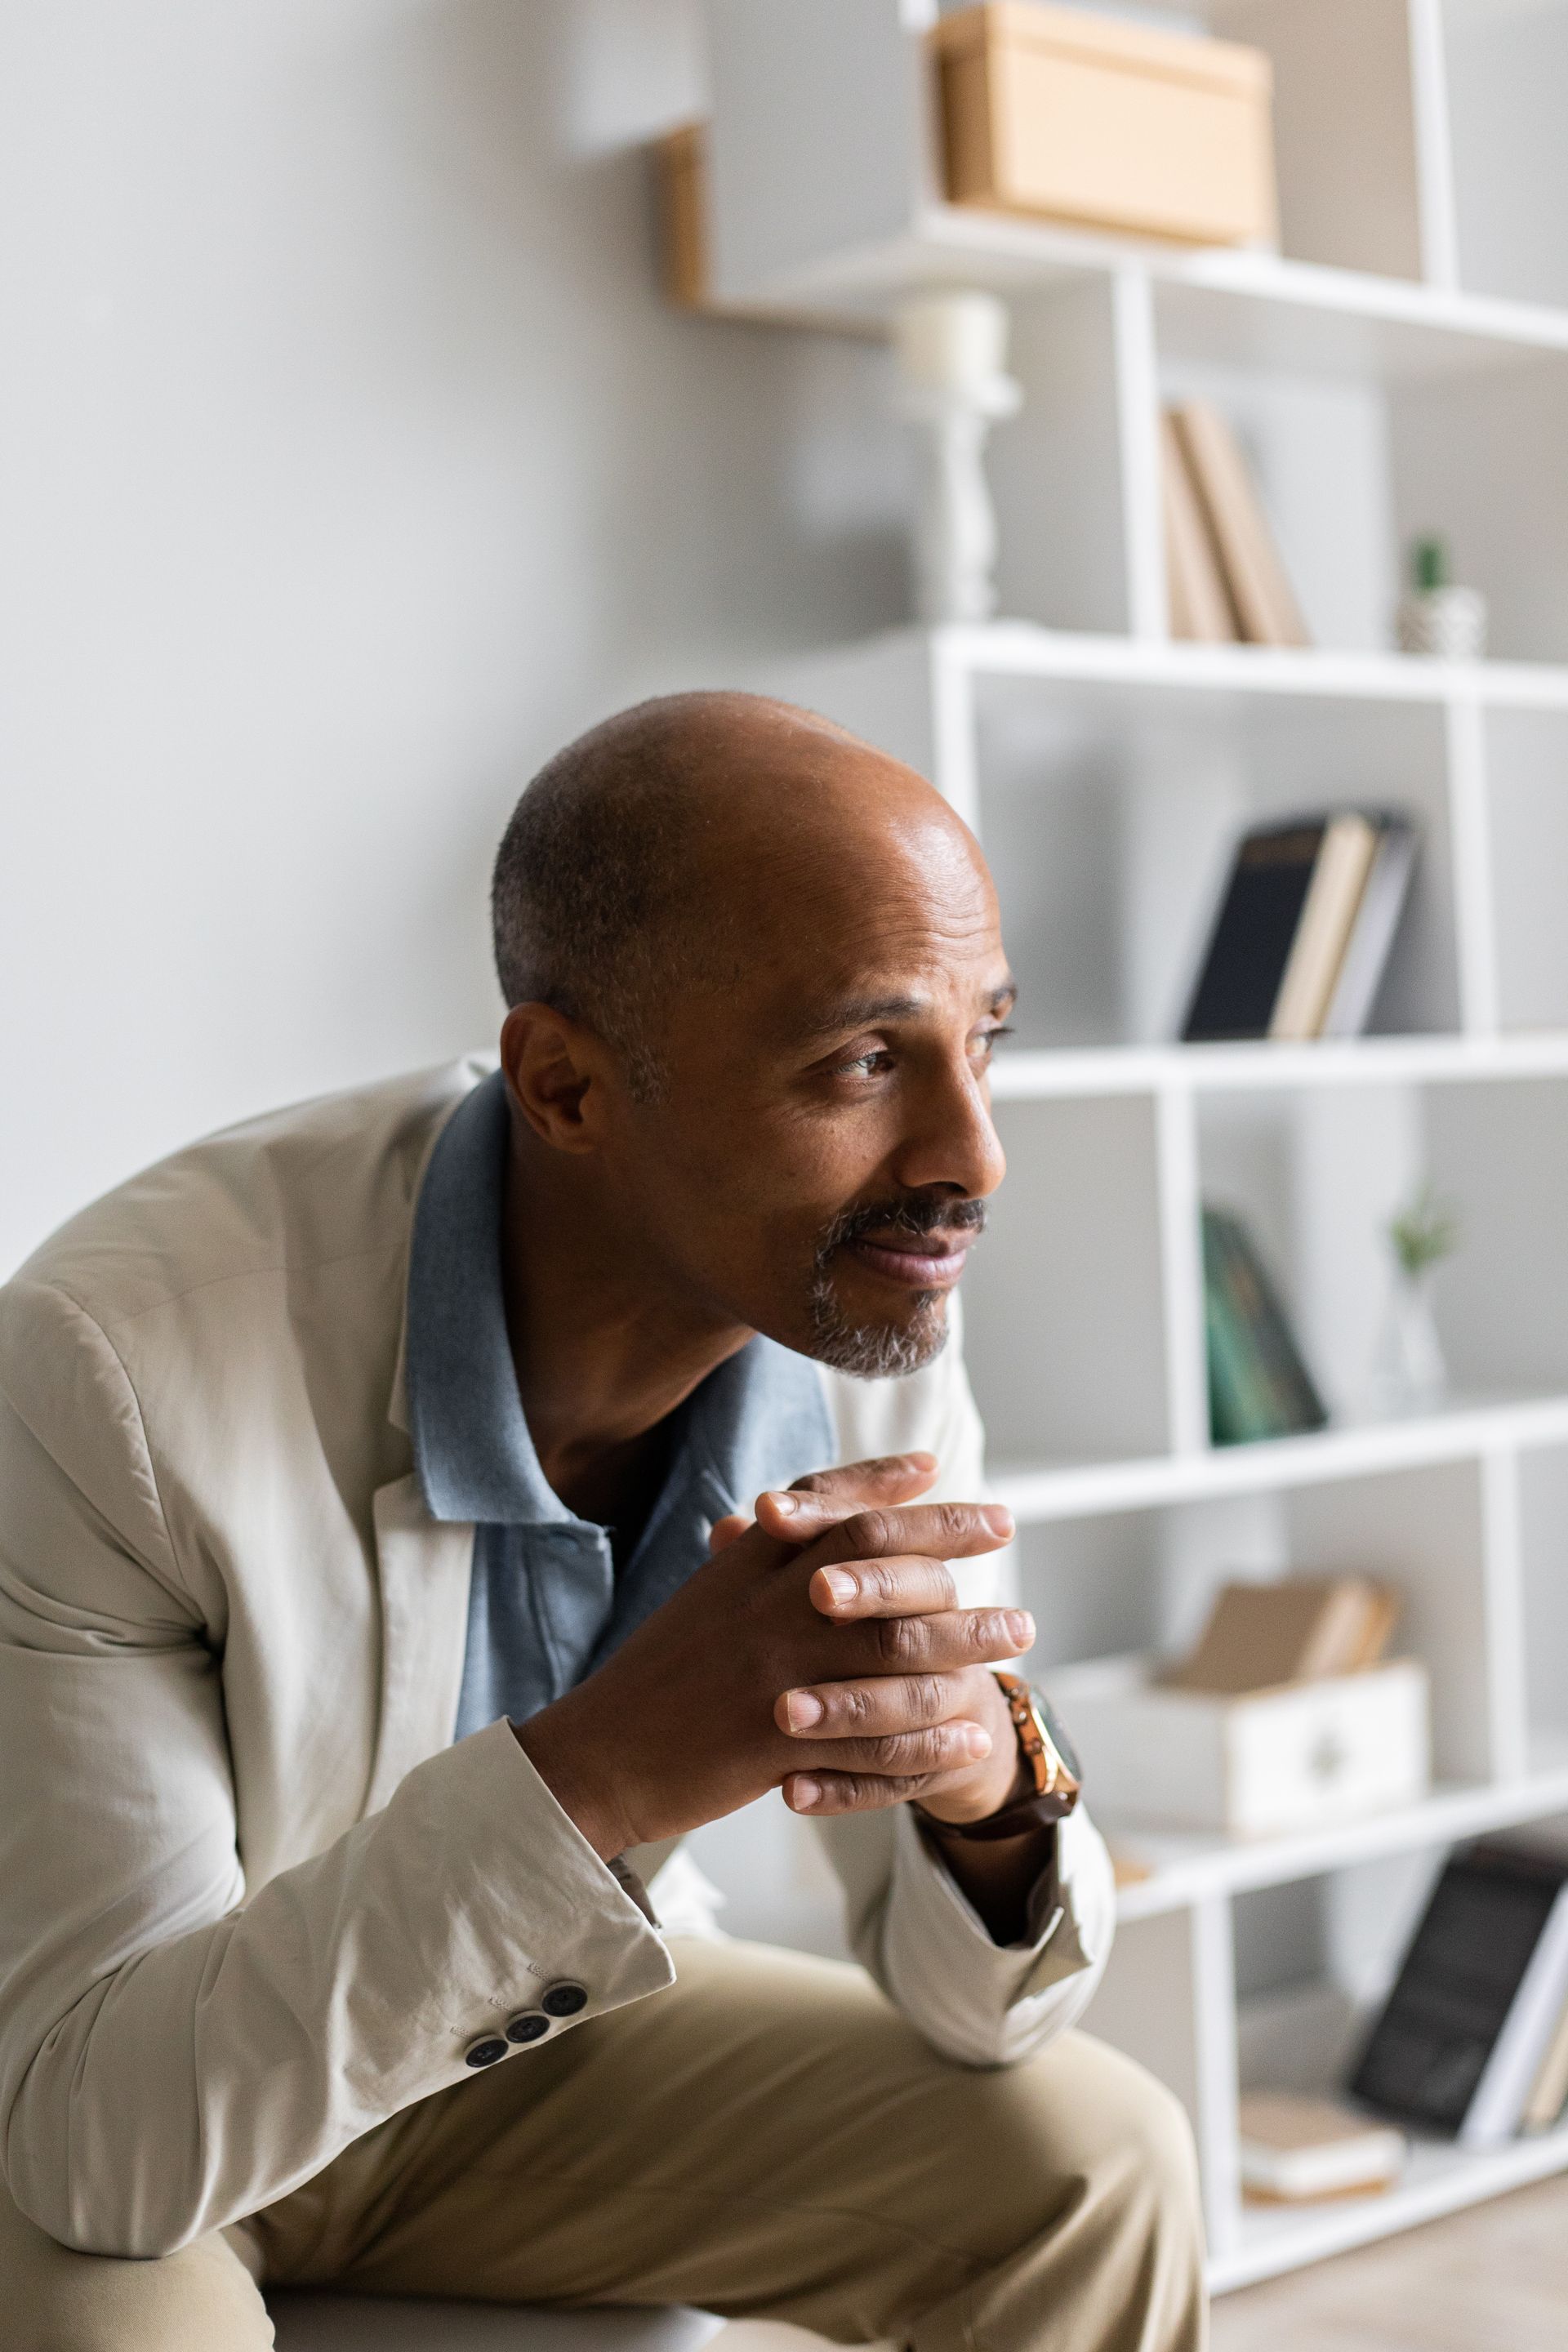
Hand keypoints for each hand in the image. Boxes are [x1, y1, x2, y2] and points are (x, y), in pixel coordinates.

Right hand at [513, 1453, 1027, 1859]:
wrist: (597, 1756)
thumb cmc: (658, 1675)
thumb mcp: (704, 1597)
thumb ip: (754, 1552)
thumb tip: (792, 1505)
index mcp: (745, 1568)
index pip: (829, 1507)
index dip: (889, 1483)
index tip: (938, 1467)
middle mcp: (765, 1611)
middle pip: (879, 1564)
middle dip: (952, 1542)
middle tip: (1008, 1527)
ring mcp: (775, 1678)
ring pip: (892, 1650)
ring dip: (967, 1639)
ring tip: (1018, 1633)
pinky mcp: (778, 1746)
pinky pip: (875, 1742)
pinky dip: (931, 1737)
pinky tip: (973, 1734)